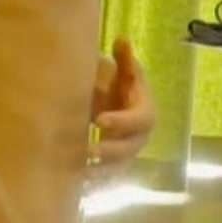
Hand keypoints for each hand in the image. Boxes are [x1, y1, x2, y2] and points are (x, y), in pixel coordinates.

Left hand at [90, 37, 153, 176]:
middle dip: (110, 151)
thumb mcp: (123, 71)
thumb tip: (122, 39)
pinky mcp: (114, 166)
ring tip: (81, 173)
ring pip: (118, 167)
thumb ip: (124, 59)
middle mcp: (140, 137)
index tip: (100, 120)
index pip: (139, 120)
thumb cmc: (119, 86)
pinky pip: (107, 177)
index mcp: (145, 112)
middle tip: (88, 151)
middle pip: (130, 148)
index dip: (122, 121)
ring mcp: (128, 154)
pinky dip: (94, 181)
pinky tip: (76, 184)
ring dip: (101, 171)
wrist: (117, 105)